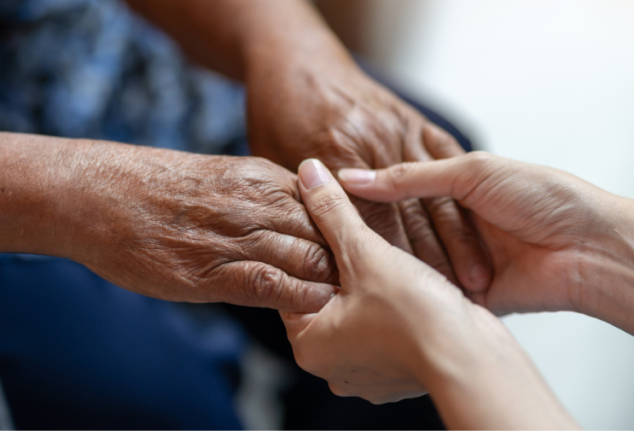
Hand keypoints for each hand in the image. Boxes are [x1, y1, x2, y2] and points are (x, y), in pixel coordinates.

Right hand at [66, 145, 338, 312]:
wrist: (99, 194)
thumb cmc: (155, 188)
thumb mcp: (218, 176)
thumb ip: (259, 196)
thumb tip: (291, 222)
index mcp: (261, 176)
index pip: (327, 205)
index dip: (347, 232)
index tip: (356, 253)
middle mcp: (257, 203)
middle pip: (328, 232)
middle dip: (349, 260)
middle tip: (364, 284)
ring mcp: (235, 236)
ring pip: (309, 257)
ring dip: (331, 282)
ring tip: (347, 303)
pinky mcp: (211, 271)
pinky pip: (272, 284)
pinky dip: (298, 298)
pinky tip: (311, 309)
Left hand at [246, 47, 491, 292]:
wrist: (298, 60)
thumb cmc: (280, 112)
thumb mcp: (276, 164)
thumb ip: (299, 205)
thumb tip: (306, 255)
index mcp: (335, 154)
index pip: (365, 224)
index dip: (387, 269)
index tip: (404, 305)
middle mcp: (370, 141)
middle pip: (403, 215)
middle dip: (428, 265)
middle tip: (451, 303)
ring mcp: (396, 129)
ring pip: (432, 194)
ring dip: (457, 242)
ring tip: (476, 282)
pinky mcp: (415, 122)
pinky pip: (447, 167)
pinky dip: (462, 201)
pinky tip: (476, 230)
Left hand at [281, 159, 575, 428]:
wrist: (475, 361)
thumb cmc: (416, 317)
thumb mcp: (365, 253)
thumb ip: (333, 212)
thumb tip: (308, 173)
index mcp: (309, 345)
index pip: (294, 284)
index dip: (310, 249)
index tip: (326, 224)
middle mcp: (332, 366)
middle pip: (327, 298)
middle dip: (343, 267)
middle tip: (357, 237)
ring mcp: (367, 373)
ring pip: (359, 312)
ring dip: (370, 284)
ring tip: (384, 257)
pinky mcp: (398, 371)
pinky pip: (386, 328)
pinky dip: (393, 306)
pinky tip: (407, 285)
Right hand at [338, 152, 633, 328]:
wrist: (589, 249)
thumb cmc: (546, 197)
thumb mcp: (473, 172)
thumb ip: (411, 177)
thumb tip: (355, 179)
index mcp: (455, 186)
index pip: (396, 189)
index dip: (363, 193)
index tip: (326, 196)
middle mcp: (452, 224)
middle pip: (398, 229)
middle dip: (369, 232)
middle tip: (326, 235)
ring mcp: (457, 260)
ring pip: (409, 262)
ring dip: (388, 261)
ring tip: (343, 263)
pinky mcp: (465, 295)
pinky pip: (428, 292)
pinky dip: (410, 289)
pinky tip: (379, 286)